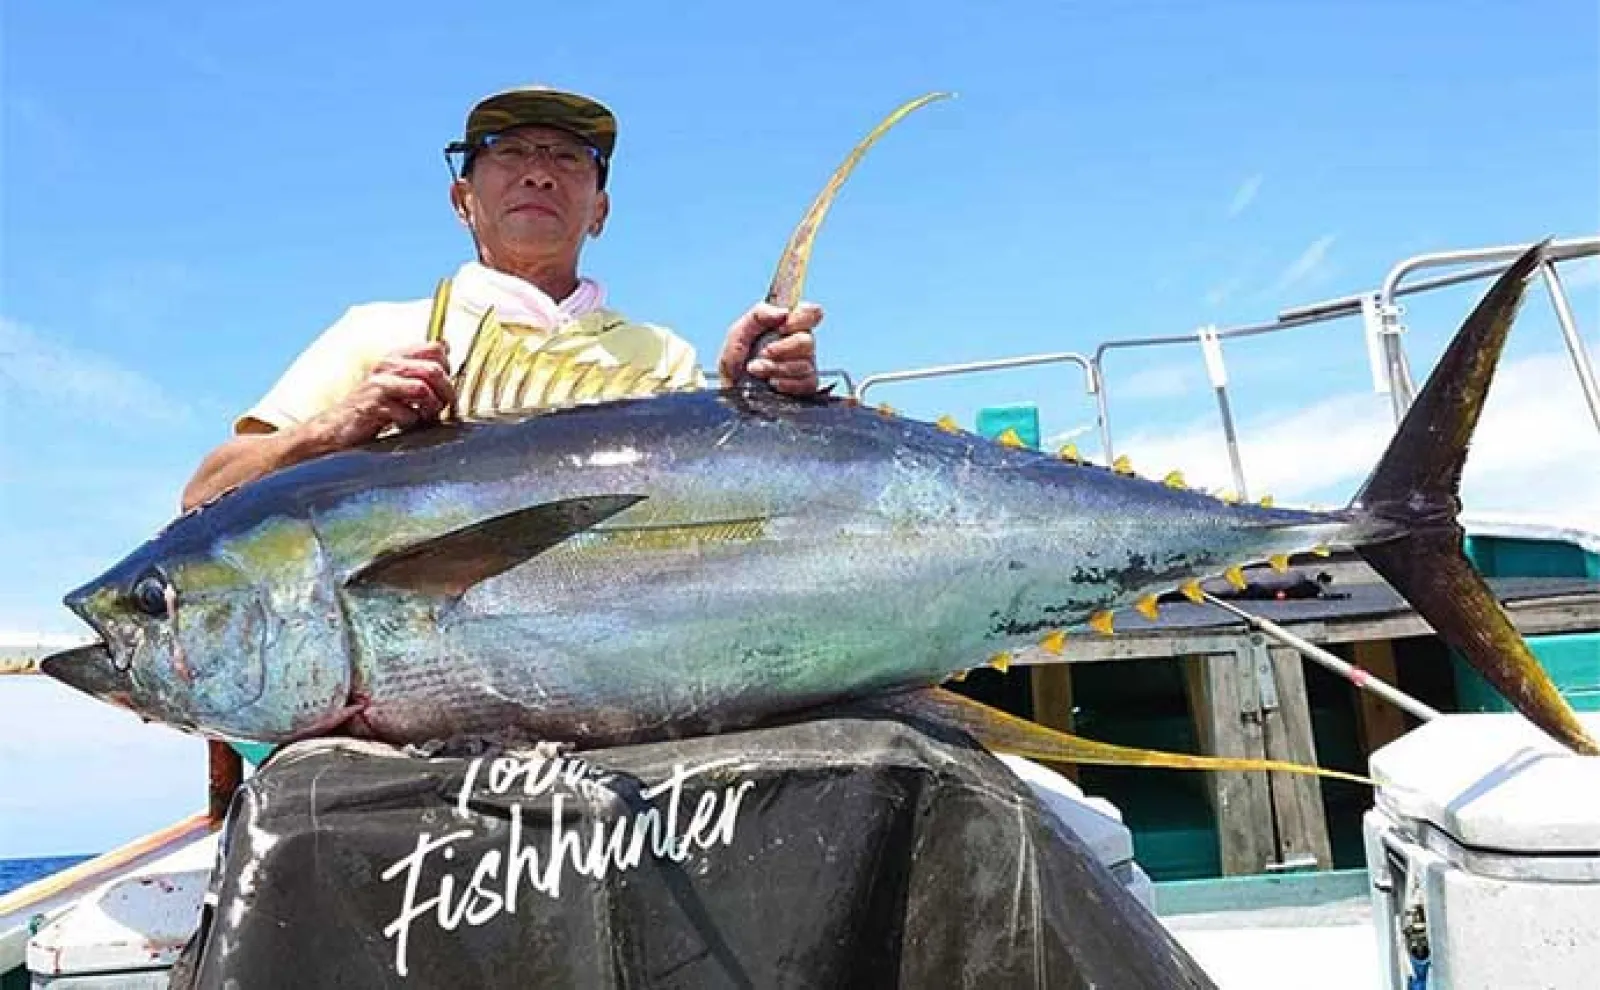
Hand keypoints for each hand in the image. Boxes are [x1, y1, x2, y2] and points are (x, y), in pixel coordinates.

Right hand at [304, 341, 454, 449]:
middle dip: (445, 393)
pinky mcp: (374, 406)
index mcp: (396, 356)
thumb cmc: (374, 406)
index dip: (447, 368)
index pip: (436, 348)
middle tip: (440, 407)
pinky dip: (412, 423)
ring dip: (430, 408)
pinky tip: (404, 425)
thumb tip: (446, 347)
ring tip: (423, 416)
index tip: (442, 385)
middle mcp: (387, 365)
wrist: (338, 428)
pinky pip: (408, 414)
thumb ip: (420, 365)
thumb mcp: (397, 381)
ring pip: (423, 389)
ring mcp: (380, 385)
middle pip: (434, 370)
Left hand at [718, 301, 821, 395]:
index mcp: (787, 326)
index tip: (781, 327)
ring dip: (777, 367)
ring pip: (804, 363)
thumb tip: (783, 312)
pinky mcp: (805, 386)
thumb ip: (758, 316)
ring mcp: (804, 366)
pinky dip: (786, 383)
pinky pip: (806, 383)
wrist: (731, 391)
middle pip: (807, 340)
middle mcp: (799, 344)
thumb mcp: (738, 333)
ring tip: (758, 371)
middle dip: (782, 348)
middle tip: (762, 354)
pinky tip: (772, 383)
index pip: (811, 313)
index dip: (801, 318)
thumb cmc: (736, 361)